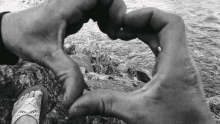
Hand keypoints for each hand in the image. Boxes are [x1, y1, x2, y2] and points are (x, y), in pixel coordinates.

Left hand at [1, 0, 125, 107]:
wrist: (11, 31)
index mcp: (68, 5)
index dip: (114, 7)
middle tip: (114, 33)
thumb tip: (74, 99)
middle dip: (115, 14)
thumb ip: (65, 75)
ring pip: (101, 2)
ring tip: (110, 33)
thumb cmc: (24, 37)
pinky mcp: (73, 10)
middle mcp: (72, 1)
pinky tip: (102, 28)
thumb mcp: (47, 56)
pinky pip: (95, 7)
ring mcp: (73, 4)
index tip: (116, 26)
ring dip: (110, 15)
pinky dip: (103, 16)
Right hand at [68, 8, 215, 123]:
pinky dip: (148, 40)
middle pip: (165, 26)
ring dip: (144, 31)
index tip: (126, 21)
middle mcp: (181, 61)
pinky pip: (164, 47)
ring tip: (123, 33)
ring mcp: (179, 66)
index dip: (148, 15)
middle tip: (120, 27)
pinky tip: (137, 44)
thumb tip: (75, 106)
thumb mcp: (136, 113)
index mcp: (175, 64)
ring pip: (165, 36)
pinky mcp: (175, 72)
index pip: (170, 23)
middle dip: (141, 22)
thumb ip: (105, 104)